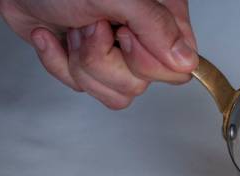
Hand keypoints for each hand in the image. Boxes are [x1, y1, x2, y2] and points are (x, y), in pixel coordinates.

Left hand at [0, 0, 198, 108]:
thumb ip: (156, 26)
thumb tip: (186, 61)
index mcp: (162, 18)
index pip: (176, 70)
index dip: (145, 60)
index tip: (122, 33)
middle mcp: (143, 39)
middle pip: (140, 85)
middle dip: (103, 59)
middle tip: (91, 25)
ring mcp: (116, 54)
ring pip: (115, 93)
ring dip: (81, 62)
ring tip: (73, 28)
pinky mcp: (89, 64)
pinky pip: (85, 89)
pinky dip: (59, 64)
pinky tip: (54, 37)